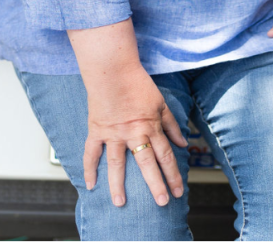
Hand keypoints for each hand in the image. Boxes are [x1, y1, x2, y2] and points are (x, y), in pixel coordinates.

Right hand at [83, 64, 186, 207]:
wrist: (114, 69)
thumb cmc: (138, 83)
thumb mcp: (161, 103)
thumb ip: (171, 125)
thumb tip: (183, 143)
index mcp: (151, 126)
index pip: (165, 155)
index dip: (173, 174)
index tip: (179, 190)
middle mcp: (134, 133)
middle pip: (147, 164)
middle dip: (156, 185)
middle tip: (162, 203)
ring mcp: (114, 133)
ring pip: (117, 164)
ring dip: (118, 185)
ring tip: (120, 203)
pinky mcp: (97, 130)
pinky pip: (91, 153)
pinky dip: (89, 168)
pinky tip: (90, 185)